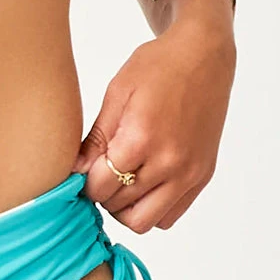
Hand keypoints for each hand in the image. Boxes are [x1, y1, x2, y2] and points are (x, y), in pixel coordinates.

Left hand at [73, 14, 235, 231]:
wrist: (203, 57)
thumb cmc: (157, 67)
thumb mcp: (117, 91)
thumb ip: (97, 136)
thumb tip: (76, 170)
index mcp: (142, 138)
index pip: (101, 186)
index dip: (85, 181)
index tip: (82, 168)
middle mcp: (169, 163)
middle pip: (121, 209)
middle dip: (103, 195)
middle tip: (98, 172)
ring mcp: (190, 174)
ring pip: (147, 222)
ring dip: (126, 208)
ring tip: (119, 180)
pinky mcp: (202, 177)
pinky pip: (171, 215)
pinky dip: (152, 208)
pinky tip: (142, 182)